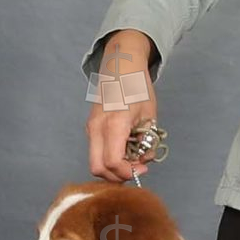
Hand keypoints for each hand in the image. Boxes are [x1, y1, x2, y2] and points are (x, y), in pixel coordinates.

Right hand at [86, 28, 162, 182]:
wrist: (121, 64)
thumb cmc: (137, 86)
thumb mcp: (149, 116)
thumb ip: (146, 142)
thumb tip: (143, 160)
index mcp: (115, 123)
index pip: (113, 163)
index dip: (128, 172)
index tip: (142, 169)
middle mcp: (97, 127)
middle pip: (98, 168)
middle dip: (117, 175)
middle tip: (135, 168)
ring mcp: (91, 127)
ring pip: (95, 160)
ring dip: (113, 166)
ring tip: (132, 156)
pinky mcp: (90, 126)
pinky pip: (96, 150)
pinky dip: (109, 156)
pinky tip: (124, 147)